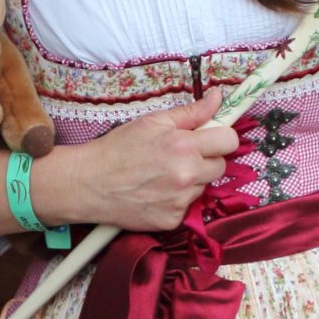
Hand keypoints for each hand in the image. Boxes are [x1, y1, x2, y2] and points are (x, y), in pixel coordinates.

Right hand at [68, 86, 240, 231]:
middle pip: (220, 166)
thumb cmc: (118, 148)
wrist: (89, 183)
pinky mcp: (171, 221)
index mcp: (185, 146)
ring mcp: (180, 201)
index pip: (229, 141)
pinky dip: (175, 200)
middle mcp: (187, 176)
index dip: (220, 137)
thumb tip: (218, 97)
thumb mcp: (153, 121)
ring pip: (202, 187)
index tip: (209, 138)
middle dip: (205, 159)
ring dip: (190, 180)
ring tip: (161, 174)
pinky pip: (186, 207)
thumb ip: (191, 112)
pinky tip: (155, 192)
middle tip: (180, 156)